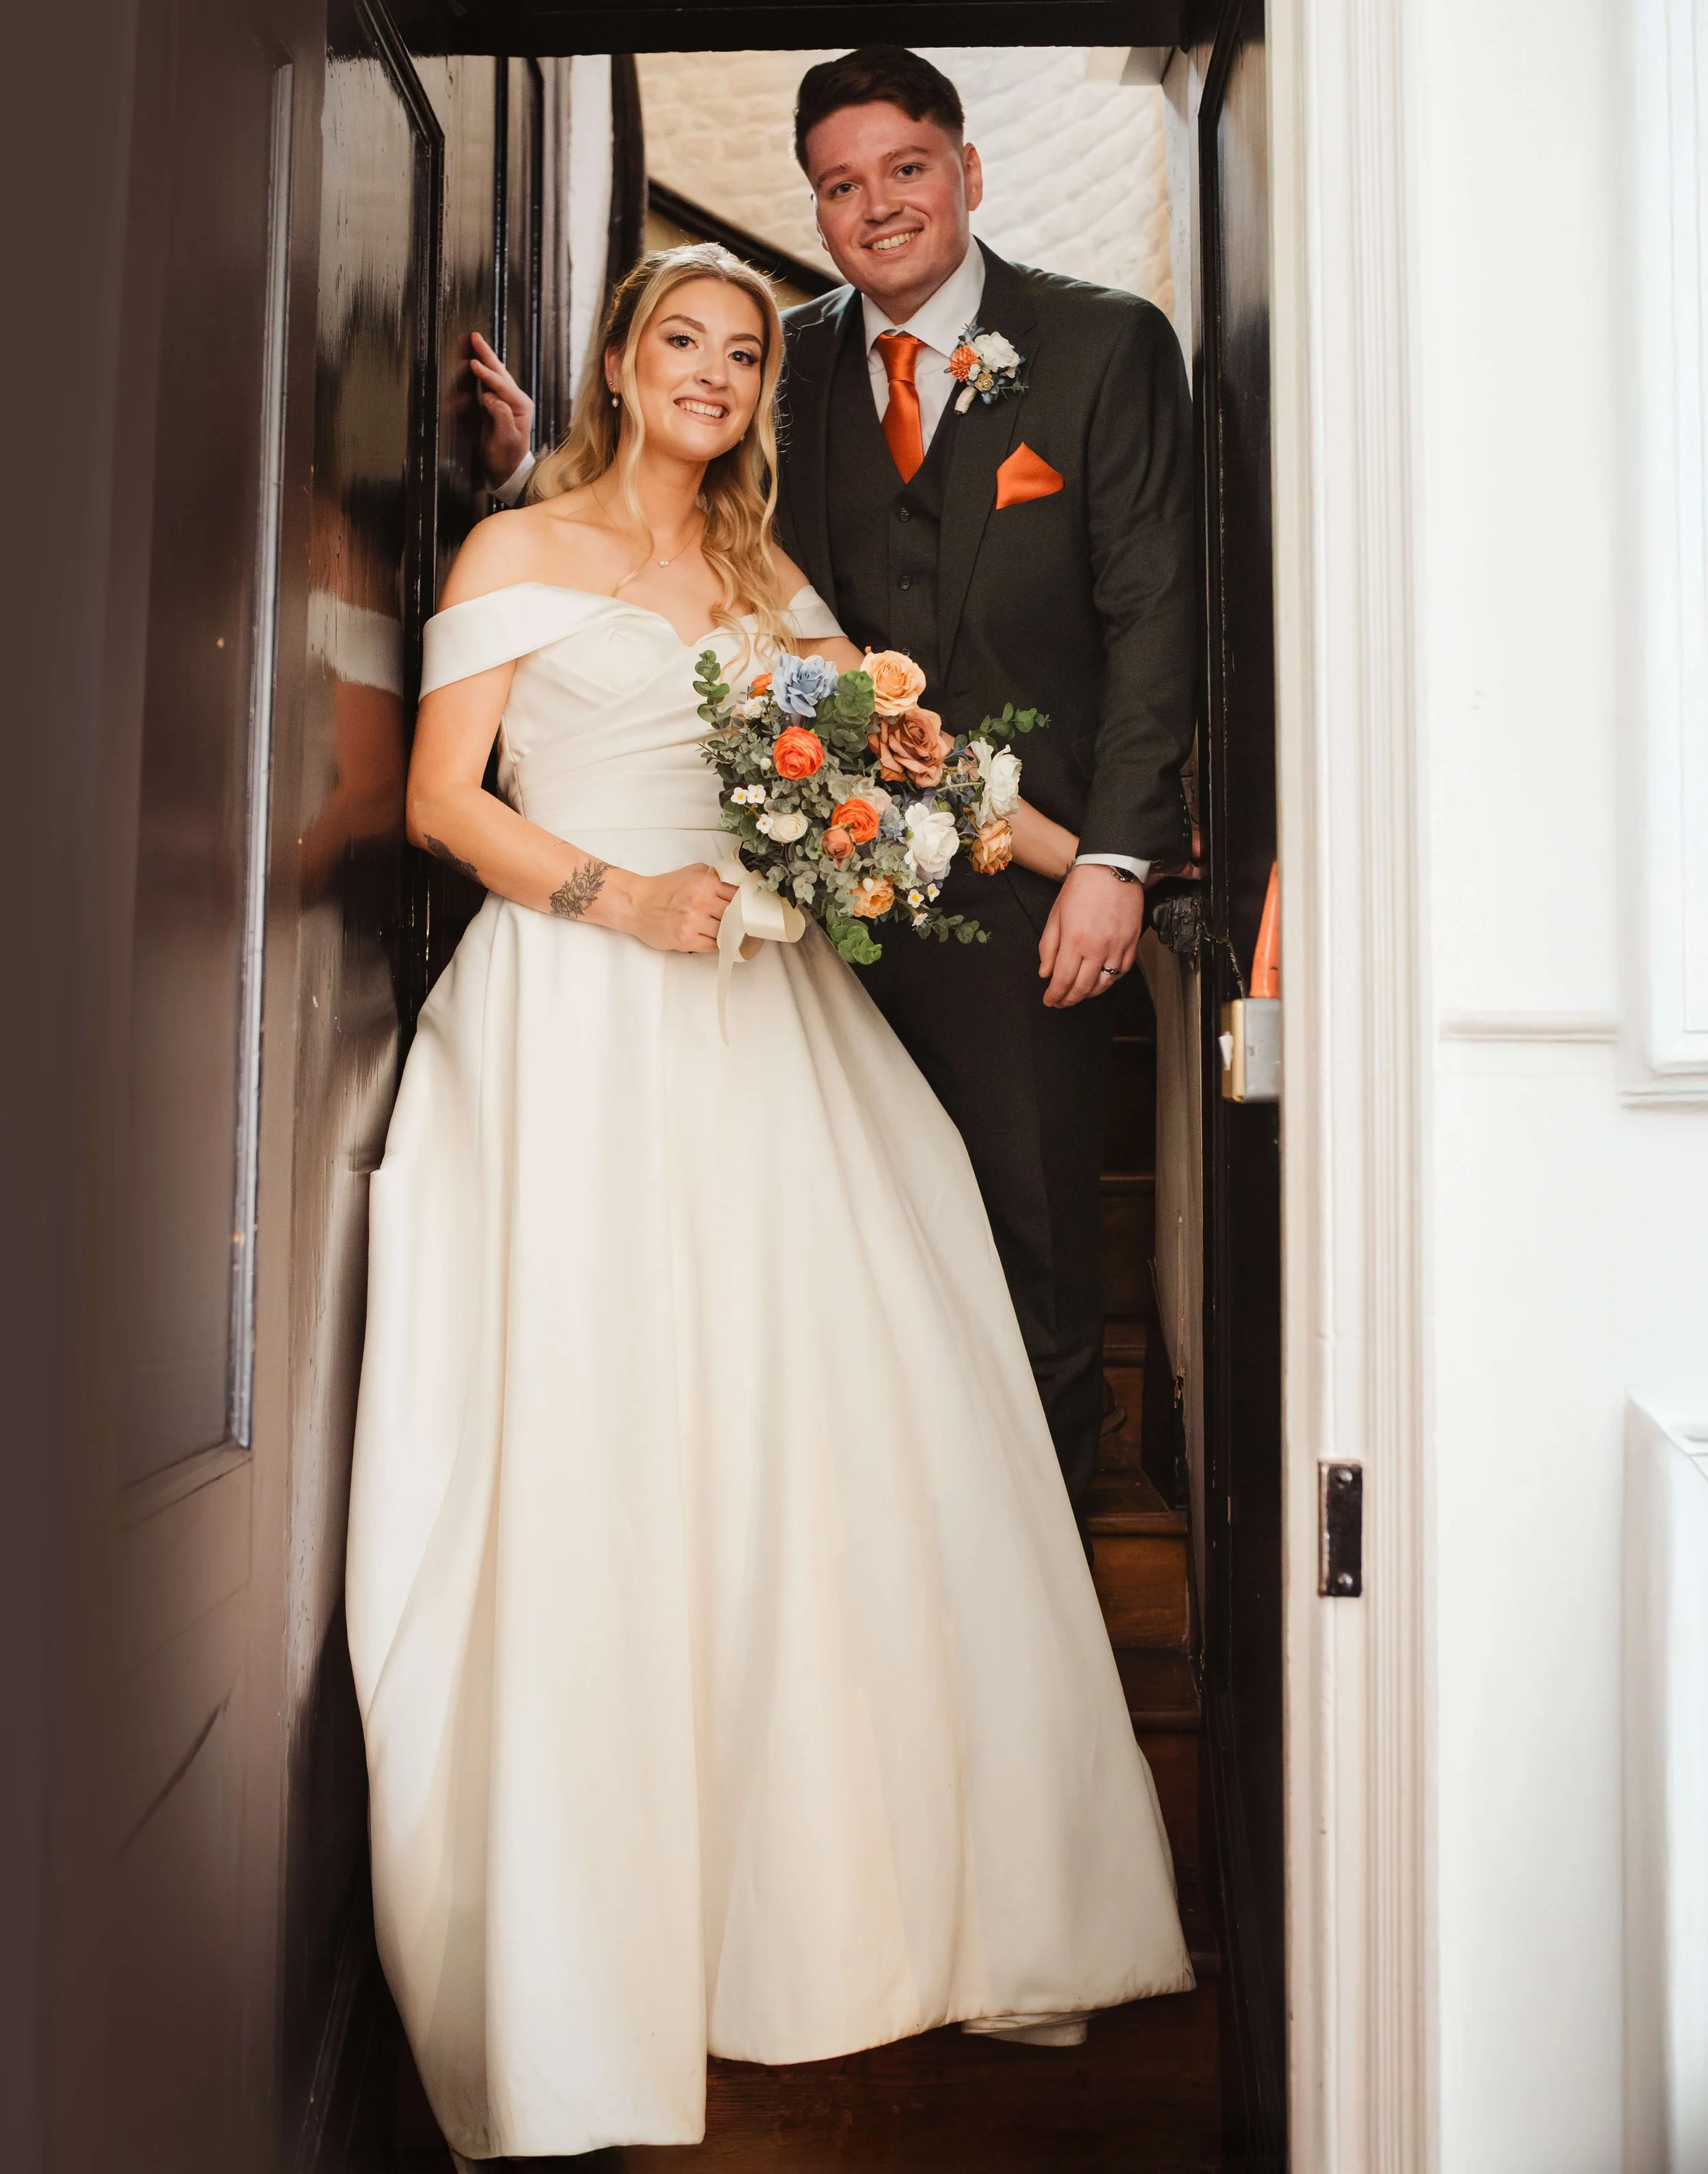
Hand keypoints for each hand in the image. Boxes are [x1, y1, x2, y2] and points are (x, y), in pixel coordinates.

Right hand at [470, 331, 534, 489]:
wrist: (506, 471)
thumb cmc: (507, 458)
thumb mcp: (506, 440)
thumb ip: (501, 416)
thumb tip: (490, 397)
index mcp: (521, 406)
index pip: (502, 386)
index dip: (488, 375)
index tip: (474, 364)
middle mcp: (516, 400)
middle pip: (500, 372)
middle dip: (487, 354)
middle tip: (475, 337)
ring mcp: (506, 401)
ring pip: (495, 374)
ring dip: (484, 357)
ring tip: (474, 342)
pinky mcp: (496, 404)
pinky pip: (488, 382)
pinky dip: (481, 370)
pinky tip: (474, 360)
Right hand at [623, 864, 737, 953]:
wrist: (637, 904)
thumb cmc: (664, 889)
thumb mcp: (692, 872)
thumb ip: (715, 877)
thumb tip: (738, 887)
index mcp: (705, 882)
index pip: (739, 895)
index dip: (746, 904)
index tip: (751, 910)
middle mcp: (701, 900)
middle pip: (735, 914)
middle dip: (741, 921)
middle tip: (746, 925)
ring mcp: (693, 921)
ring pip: (726, 931)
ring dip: (730, 934)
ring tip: (732, 934)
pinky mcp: (686, 939)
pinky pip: (713, 946)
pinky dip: (718, 945)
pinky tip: (717, 941)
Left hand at [1038, 863, 1143, 1007]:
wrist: (1112, 866)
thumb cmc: (1082, 886)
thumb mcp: (1056, 915)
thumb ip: (1049, 947)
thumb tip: (1045, 973)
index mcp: (1075, 940)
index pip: (1063, 980)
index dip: (1055, 996)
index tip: (1049, 1000)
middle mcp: (1098, 948)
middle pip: (1083, 987)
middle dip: (1069, 999)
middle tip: (1061, 1002)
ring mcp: (1118, 946)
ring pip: (1105, 983)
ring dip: (1090, 993)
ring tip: (1079, 993)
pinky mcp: (1132, 942)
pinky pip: (1122, 971)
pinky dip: (1110, 980)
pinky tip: (1101, 980)